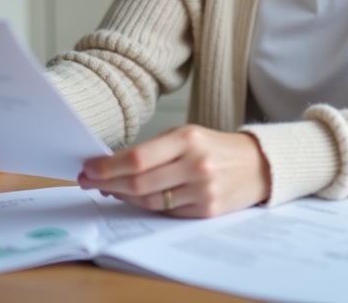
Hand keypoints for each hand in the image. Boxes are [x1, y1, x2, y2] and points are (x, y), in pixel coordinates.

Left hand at [79, 125, 270, 217]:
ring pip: (149, 201)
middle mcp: (195, 164)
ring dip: (123, 197)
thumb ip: (155, 149)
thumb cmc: (217, 148)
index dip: (108, 167)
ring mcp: (202, 190)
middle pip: (139, 182)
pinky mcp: (207, 210)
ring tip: (109, 190)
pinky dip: (147, 206)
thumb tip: (113, 165)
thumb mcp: (189, 136)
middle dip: (107, 183)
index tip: (88, 168)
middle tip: (89, 182)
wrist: (259, 165)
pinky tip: (136, 199)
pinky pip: (167, 212)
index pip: (138, 157)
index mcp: (188, 139)